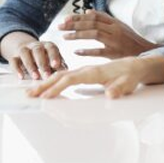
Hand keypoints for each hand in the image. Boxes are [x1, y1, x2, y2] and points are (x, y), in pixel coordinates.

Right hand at [0, 31, 66, 79]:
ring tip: (35, 77)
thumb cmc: (45, 58)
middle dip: (42, 63)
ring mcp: (24, 50)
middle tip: (47, 75)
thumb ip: (58, 65)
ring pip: (25, 54)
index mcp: (47, 45)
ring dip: (30, 66)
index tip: (56, 65)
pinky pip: (13, 61)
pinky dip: (17, 69)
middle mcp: (35, 45)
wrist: (26, 49)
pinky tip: (21, 77)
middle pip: (38, 50)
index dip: (53, 56)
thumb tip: (66, 73)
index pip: (51, 48)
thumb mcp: (52, 60)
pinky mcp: (14, 56)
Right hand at [27, 57, 143, 98]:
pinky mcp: (85, 73)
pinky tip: (47, 87)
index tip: (46, 97)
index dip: (57, 88)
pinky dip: (54, 81)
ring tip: (32, 91)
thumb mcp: (127, 84)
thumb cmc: (129, 76)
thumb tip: (111, 95)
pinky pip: (66, 76)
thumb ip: (119, 89)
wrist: (134, 65)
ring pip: (61, 75)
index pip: (71, 79)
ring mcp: (84, 70)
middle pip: (60, 76)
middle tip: (29, 95)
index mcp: (93, 72)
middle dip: (44, 85)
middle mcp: (86, 69)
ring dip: (46, 83)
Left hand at [58, 10, 158, 57]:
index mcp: (114, 22)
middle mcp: (114, 29)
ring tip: (65, 37)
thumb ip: (104, 19)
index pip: (94, 16)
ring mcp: (115, 41)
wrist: (146, 51)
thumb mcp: (119, 25)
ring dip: (78, 35)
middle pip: (91, 23)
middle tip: (60, 26)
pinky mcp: (115, 53)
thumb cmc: (130, 39)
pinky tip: (76, 51)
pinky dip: (87, 51)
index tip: (66, 18)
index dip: (79, 17)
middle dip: (74, 24)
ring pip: (94, 34)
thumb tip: (88, 11)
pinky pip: (99, 51)